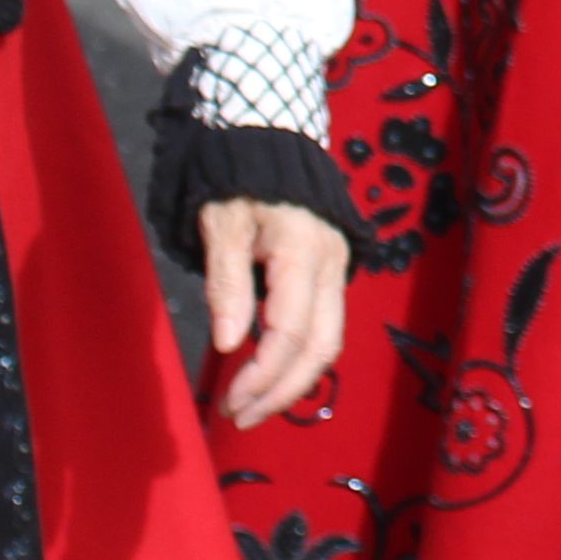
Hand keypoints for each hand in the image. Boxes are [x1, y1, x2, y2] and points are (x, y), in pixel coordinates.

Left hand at [201, 195, 349, 426]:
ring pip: (329, 341)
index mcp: (303, 252)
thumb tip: (228, 343)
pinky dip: (299, 358)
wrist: (272, 141)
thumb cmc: (239, 181)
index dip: (262, 374)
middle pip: (321, 347)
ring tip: (253, 405)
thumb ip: (227, 283)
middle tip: (241, 417)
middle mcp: (331, 265)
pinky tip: (271, 373)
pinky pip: (324, 326)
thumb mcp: (222, 225)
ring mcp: (337, 269)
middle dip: (282, 391)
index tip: (230, 402)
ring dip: (293, 381)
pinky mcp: (332, 273)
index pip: (290, 331)